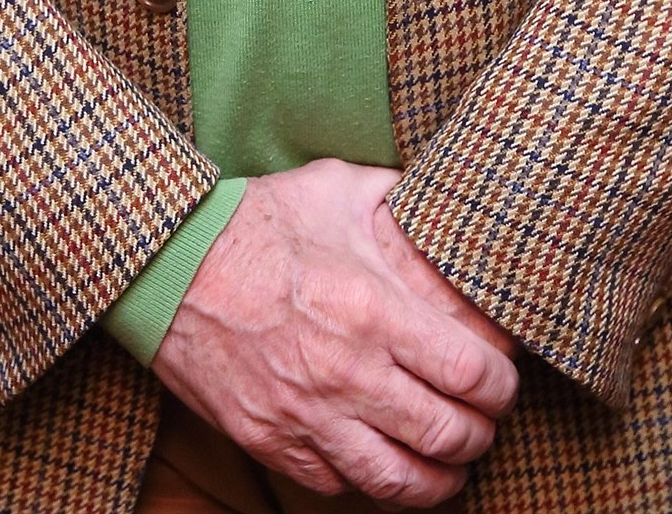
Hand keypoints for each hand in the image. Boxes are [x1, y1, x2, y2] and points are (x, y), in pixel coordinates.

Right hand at [151, 160, 517, 504]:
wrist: (168, 264)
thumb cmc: (256, 221)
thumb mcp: (336, 188)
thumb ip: (398, 197)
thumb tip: (443, 199)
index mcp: (373, 310)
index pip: (471, 374)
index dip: (502, 386)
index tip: (504, 379)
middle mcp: (347, 373)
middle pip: (447, 435)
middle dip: (480, 434)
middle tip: (485, 421)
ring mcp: (307, 417)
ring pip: (399, 481)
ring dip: (439, 480)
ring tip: (451, 466)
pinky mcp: (272, 443)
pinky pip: (340, 487)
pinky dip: (372, 484)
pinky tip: (386, 463)